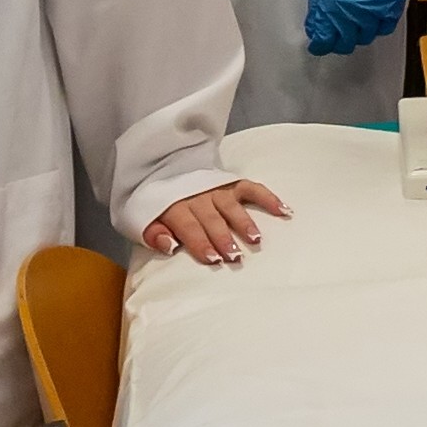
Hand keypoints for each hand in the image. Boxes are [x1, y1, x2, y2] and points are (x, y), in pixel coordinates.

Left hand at [143, 179, 292, 264]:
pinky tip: (283, 211)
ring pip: (232, 207)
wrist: (162, 166)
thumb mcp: (142, 219)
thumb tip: (169, 245)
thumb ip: (153, 233)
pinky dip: (268, 198)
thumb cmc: (157, 203)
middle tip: (235, 256)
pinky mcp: (232, 183)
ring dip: (244, 223)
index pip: (189, 227)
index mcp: (175, 207)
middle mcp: (198, 197)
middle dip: (223, 238)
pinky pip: (252, 189)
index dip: (200, 243)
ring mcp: (217, 189)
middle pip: (212, 220)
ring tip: (256, 239)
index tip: (213, 259)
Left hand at [304, 0, 422, 55]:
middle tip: (334, 36)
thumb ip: (321, 0)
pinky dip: (377, 26)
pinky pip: (384, 27)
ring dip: (357, 33)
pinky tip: (371, 19)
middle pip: (346, 42)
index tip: (319, 43)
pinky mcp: (393, 4)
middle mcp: (356, 11)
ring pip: (365, 36)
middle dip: (338, 41)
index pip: (325, 38)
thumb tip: (317, 19)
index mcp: (335, 3)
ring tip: (353, 25)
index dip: (320, 43)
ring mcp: (377, 9)